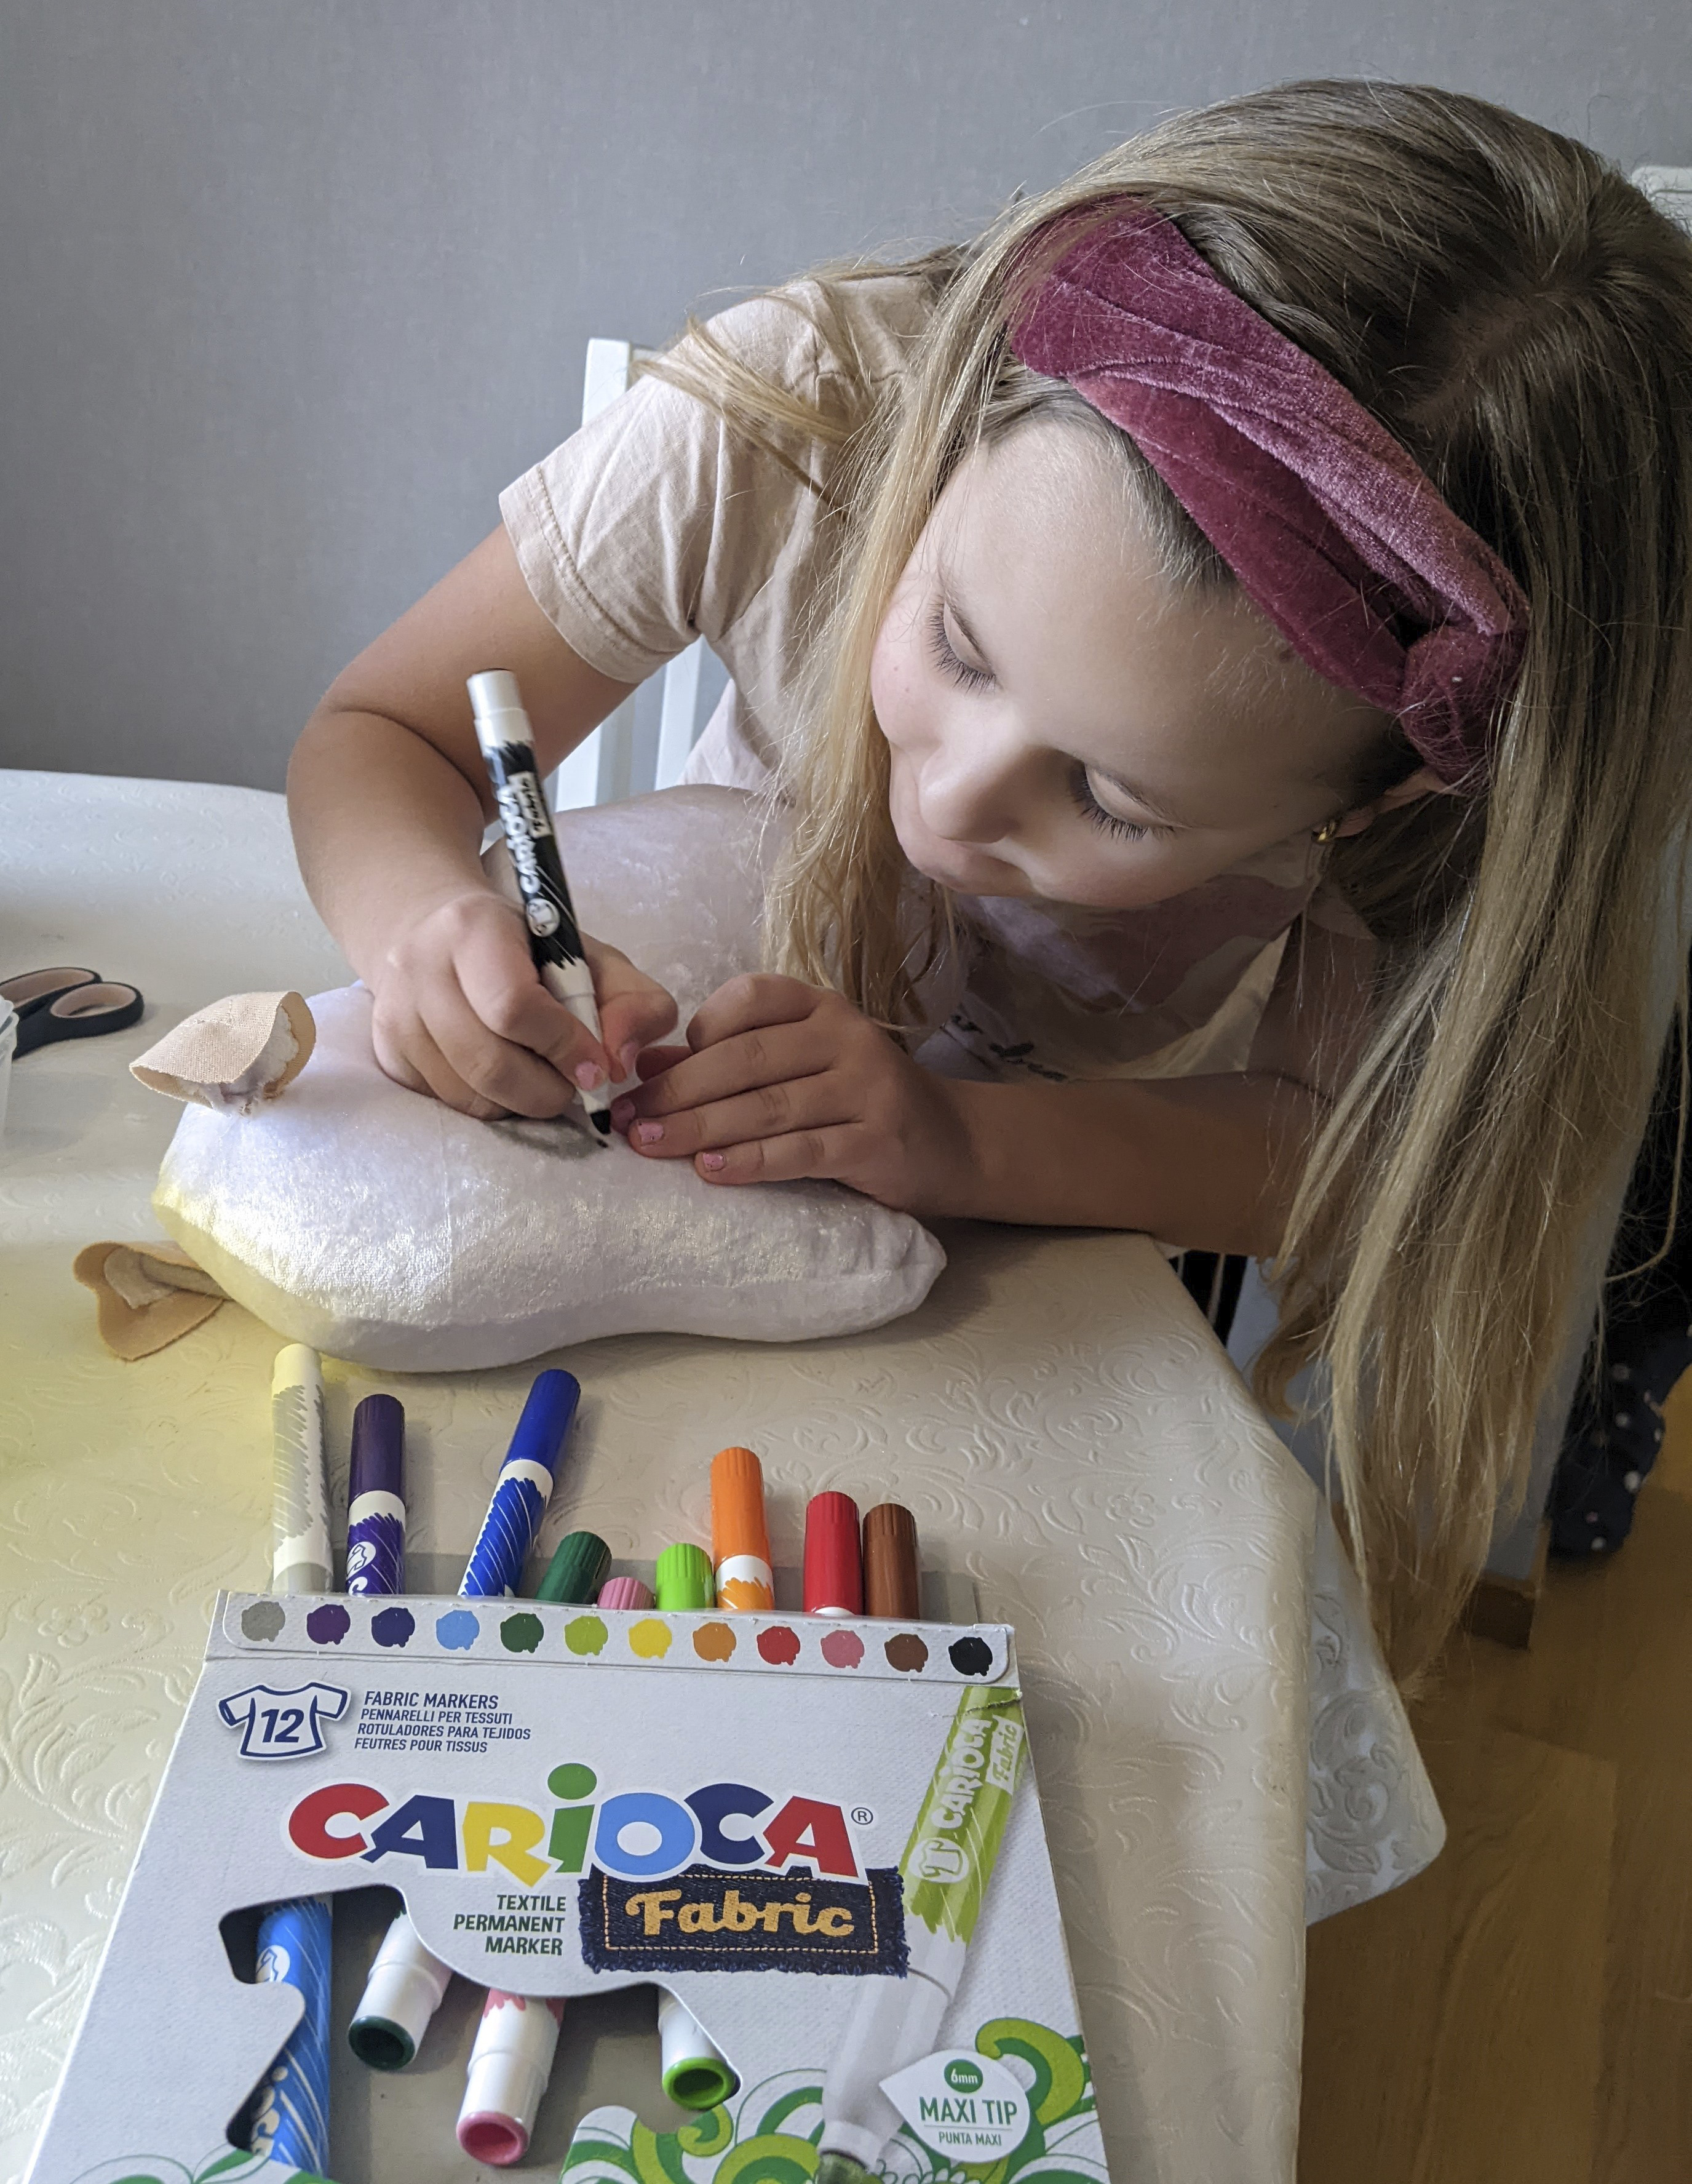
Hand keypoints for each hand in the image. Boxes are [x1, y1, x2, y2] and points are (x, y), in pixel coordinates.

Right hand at [369, 886, 677, 1119]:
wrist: (428, 928)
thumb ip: (632, 1000)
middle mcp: (420, 970)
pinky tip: (504, 1075)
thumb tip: (621, 1062)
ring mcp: (396, 1016)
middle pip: (489, 1063)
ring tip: (541, 1077)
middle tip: (573, 1085)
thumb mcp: (589, 954)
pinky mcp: (387, 1052)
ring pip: (468, 1094)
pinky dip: (489, 1102)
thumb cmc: (522, 945)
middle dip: (547, 1090)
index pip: (514, 1006)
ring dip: (520, 1102)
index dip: (563, 1046)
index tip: (595, 1066)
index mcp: (472, 929)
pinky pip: (448, 1103)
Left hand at [610, 973, 972, 1212]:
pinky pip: (801, 1151)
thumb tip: (645, 1067)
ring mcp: (866, 1087)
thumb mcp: (801, 1066)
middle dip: (679, 1089)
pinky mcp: (877, 1141)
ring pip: (768, 1105)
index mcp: (822, 1007)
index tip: (653, 1069)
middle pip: (747, 1058)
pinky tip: (711, 1171)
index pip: (751, 997)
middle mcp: (847, 1037)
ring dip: (701, 1128)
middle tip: (628, 1118)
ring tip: (650, 1145)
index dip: (697, 1030)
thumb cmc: (858, 1101)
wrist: (951, 1144)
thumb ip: (730, 1060)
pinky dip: (751, 1162)